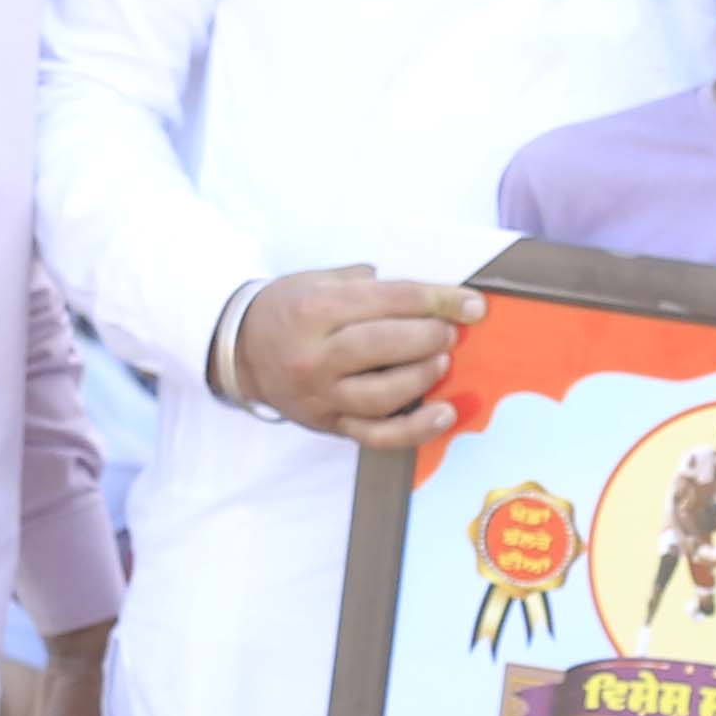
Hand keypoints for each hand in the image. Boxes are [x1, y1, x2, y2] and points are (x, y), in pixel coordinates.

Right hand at [227, 268, 478, 448]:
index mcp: (315, 308)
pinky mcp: (329, 424)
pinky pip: (376, 435)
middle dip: (428, 336)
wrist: (243, 350)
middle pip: (382, 345)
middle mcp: (314, 355)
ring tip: (441, 362)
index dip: (437, 301)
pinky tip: (444, 414)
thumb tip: (430, 293)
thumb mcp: (321, 280)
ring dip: (422, 377)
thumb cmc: (290, 308)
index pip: (388, 300)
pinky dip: (415, 430)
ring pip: (381, 394)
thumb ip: (371, 284)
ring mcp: (321, 395)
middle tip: (452, 333)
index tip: (472, 305)